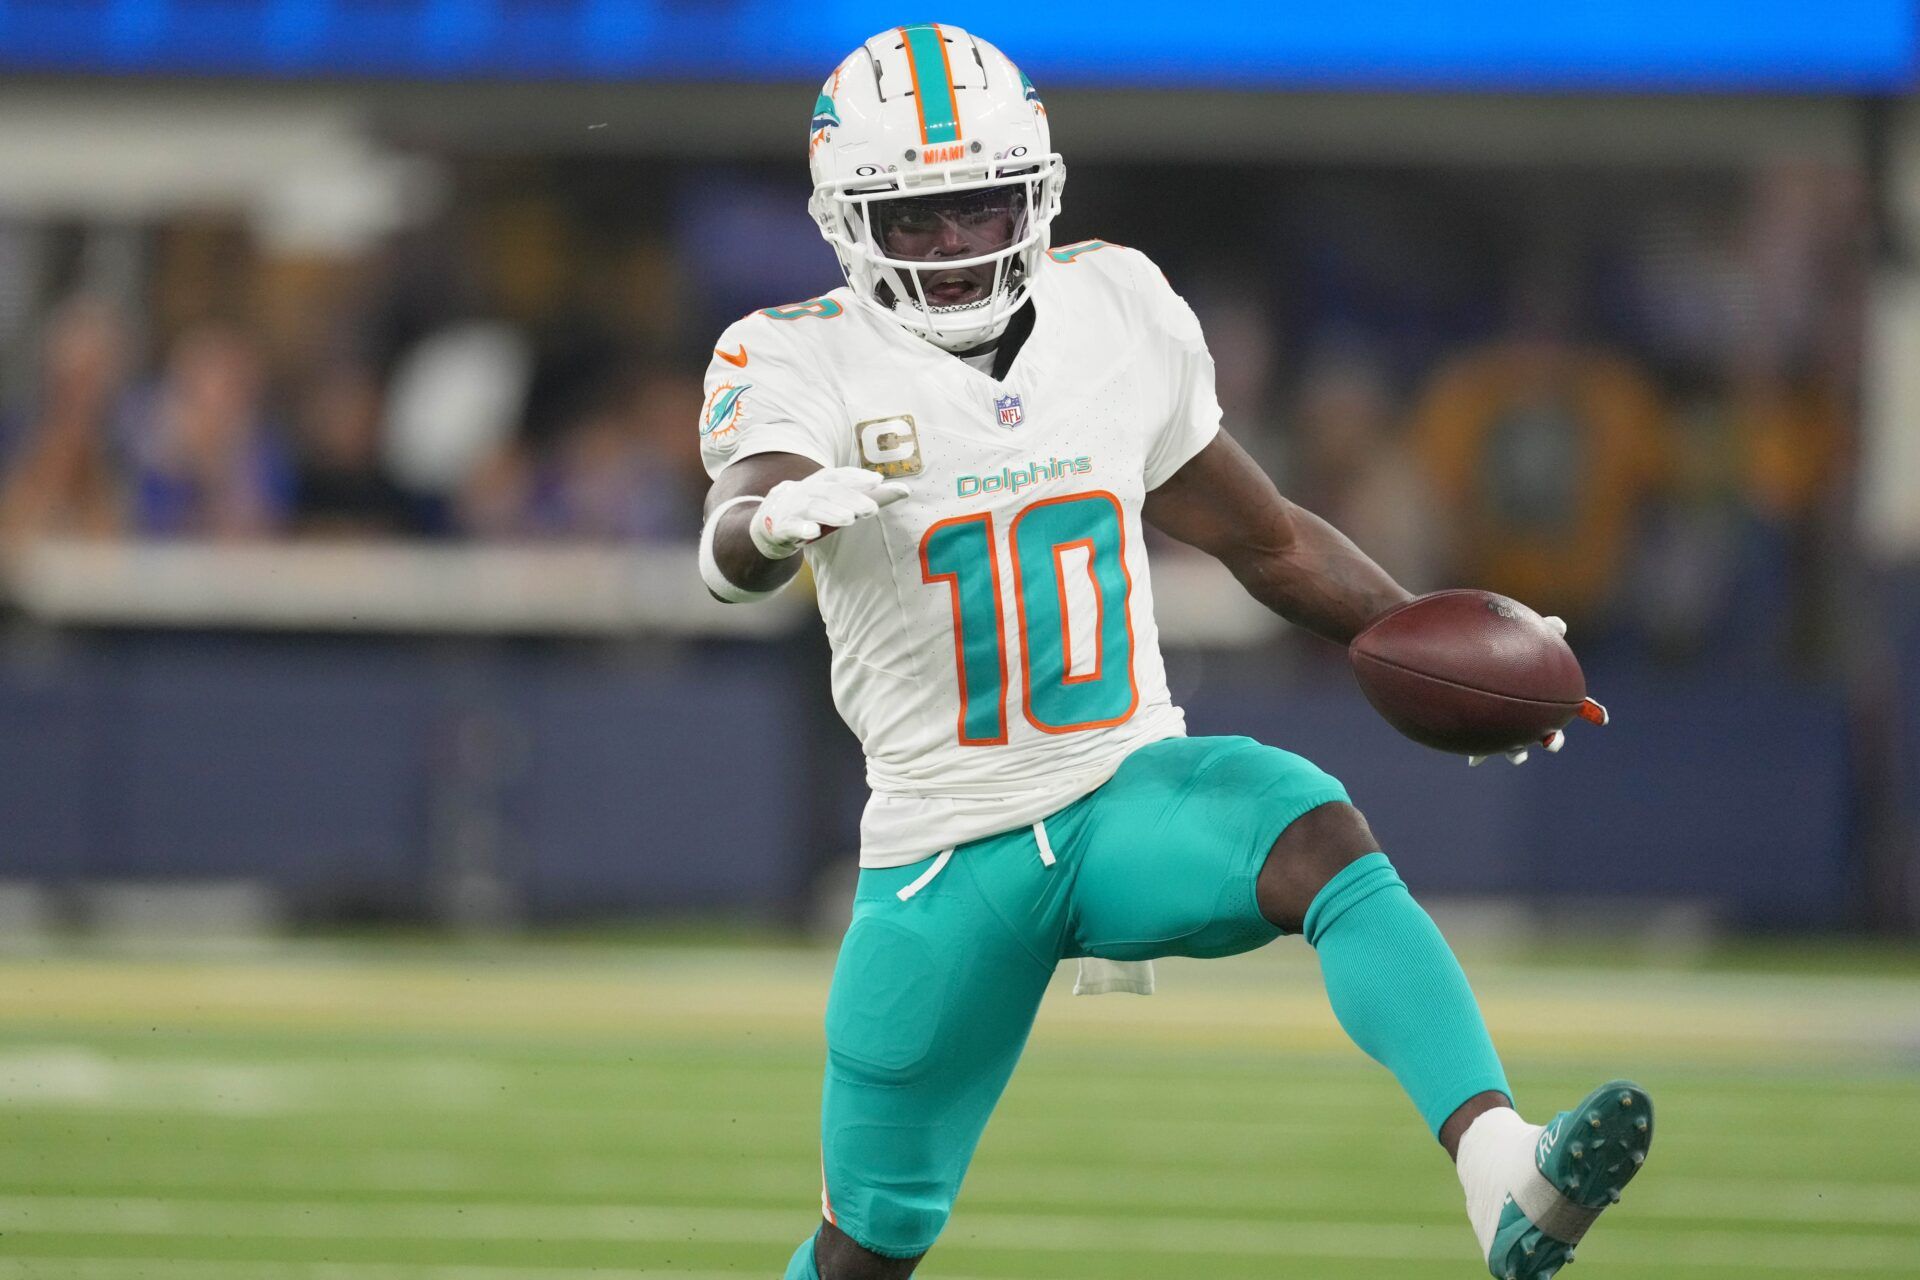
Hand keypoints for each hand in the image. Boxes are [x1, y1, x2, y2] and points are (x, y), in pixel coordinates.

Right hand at [750, 467, 909, 559]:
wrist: (773, 519)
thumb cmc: (816, 506)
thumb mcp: (841, 499)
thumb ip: (872, 495)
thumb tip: (906, 491)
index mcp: (824, 481)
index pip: (841, 475)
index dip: (857, 477)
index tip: (877, 480)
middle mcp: (809, 490)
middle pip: (831, 492)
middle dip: (851, 499)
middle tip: (871, 508)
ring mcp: (795, 508)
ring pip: (814, 508)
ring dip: (831, 513)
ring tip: (849, 519)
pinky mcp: (783, 526)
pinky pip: (792, 526)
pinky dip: (802, 528)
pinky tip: (813, 533)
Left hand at [1468, 615, 1610, 765]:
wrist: (1458, 661)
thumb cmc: (1497, 646)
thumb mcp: (1521, 636)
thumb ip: (1540, 631)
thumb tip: (1559, 624)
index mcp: (1543, 694)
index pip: (1571, 705)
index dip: (1592, 711)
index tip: (1604, 718)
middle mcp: (1528, 713)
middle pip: (1548, 734)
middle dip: (1553, 741)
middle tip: (1551, 742)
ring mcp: (1505, 725)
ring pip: (1517, 748)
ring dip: (1519, 753)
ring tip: (1517, 756)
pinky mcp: (1481, 730)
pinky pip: (1483, 749)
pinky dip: (1481, 755)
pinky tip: (1474, 760)